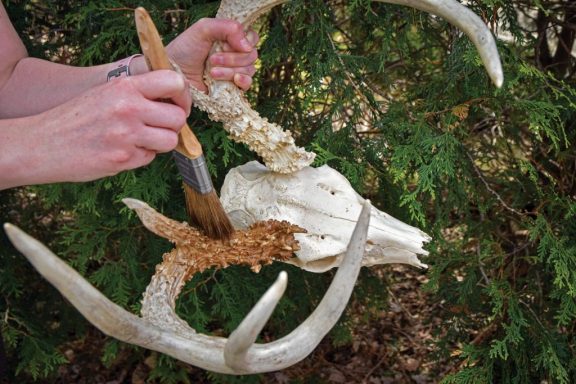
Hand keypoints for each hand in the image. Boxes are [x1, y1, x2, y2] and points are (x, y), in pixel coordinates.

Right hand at [15, 70, 189, 184]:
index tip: (178, 104)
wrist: (43, 143)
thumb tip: (174, 102)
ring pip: (170, 141)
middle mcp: (128, 108)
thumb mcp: (107, 93)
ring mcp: (126, 135)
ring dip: (161, 143)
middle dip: (174, 125)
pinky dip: (142, 156)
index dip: (182, 96)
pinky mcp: (123, 158)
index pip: (173, 81)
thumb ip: (138, 93)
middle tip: (161, 127)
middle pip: (178, 117)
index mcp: (125, 86)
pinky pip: (150, 157)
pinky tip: (123, 150)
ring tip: (141, 139)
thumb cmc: (77, 117)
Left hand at [166, 18, 258, 91]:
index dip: (244, 41)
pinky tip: (233, 80)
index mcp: (230, 39)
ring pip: (250, 69)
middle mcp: (234, 54)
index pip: (251, 38)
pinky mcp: (232, 87)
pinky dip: (243, 81)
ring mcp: (234, 71)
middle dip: (232, 58)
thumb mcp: (203, 29)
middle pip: (252, 55)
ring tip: (212, 72)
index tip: (224, 43)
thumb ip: (228, 28)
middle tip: (212, 59)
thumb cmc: (185, 49)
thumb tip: (248, 46)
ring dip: (230, 70)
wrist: (174, 74)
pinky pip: (248, 84)